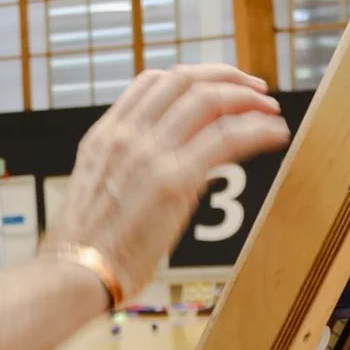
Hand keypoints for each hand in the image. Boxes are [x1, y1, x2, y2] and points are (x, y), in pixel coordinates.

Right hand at [43, 64, 288, 301]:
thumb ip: (127, 168)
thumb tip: (166, 169)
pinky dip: (258, 130)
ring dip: (248, 99)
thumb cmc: (85, 247)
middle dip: (227, 77)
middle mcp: (127, 136)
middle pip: (184, 80)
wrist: (74, 273)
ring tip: (270, 111)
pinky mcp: (175, 181)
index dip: (193, 76)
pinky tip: (275, 134)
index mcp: (105, 136)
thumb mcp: (97, 189)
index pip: (152, 81)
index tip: (217, 86)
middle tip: (255, 90)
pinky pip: (227, 139)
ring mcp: (150, 155)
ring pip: (209, 100)